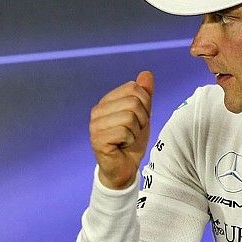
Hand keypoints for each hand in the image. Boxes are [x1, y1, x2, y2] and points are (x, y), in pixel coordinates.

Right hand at [90, 71, 153, 188]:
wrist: (124, 168)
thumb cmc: (131, 142)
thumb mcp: (143, 115)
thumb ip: (144, 95)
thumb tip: (146, 73)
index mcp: (106, 102)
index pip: (133, 88)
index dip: (144, 104)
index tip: (139, 120)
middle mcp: (97, 111)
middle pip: (133, 102)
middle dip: (142, 119)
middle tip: (134, 132)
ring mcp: (95, 126)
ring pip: (130, 117)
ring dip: (136, 132)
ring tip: (127, 139)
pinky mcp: (97, 139)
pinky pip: (124, 131)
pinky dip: (129, 141)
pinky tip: (122, 146)